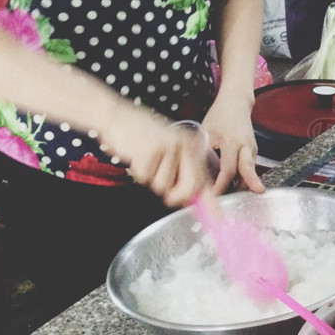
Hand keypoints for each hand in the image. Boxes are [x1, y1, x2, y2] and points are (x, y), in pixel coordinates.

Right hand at [102, 107, 216, 208]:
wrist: (117, 116)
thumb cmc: (141, 135)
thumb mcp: (169, 149)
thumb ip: (183, 172)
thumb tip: (194, 200)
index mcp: (191, 146)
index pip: (204, 178)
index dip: (211, 202)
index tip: (217, 218)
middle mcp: (184, 145)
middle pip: (190, 187)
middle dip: (177, 196)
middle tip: (166, 194)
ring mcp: (169, 147)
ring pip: (163, 186)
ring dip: (151, 178)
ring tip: (146, 159)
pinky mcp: (150, 151)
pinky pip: (145, 178)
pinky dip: (138, 172)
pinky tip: (137, 156)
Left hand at [202, 91, 263, 194]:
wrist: (236, 102)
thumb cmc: (221, 114)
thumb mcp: (207, 130)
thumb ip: (202, 150)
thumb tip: (194, 171)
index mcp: (232, 141)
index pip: (228, 168)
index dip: (221, 183)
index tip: (213, 194)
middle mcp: (246, 145)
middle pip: (248, 169)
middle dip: (251, 182)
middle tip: (255, 193)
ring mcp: (252, 148)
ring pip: (250, 170)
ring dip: (244, 184)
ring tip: (233, 196)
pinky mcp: (253, 150)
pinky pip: (250, 167)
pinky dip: (244, 177)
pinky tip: (234, 185)